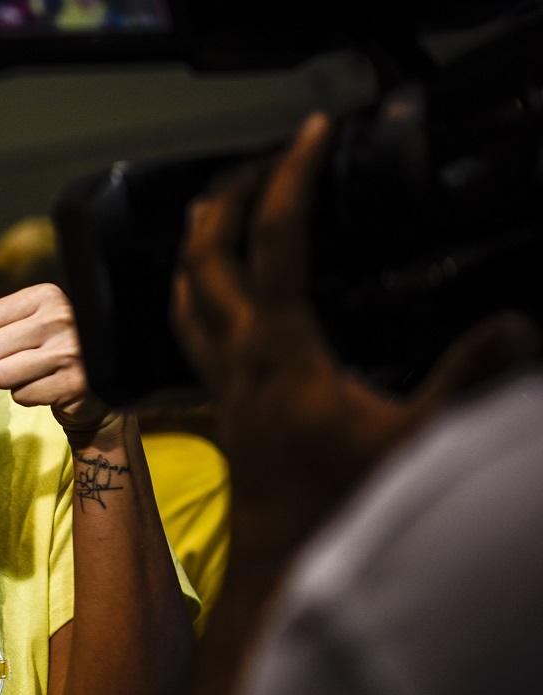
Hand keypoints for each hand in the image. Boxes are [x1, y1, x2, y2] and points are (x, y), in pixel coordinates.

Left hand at [0, 283, 119, 442]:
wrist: (99, 386)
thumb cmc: (49, 354)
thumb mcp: (19, 333)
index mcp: (44, 296)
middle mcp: (60, 318)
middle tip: (3, 366)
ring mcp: (71, 351)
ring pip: (1, 375)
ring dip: (7, 382)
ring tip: (33, 374)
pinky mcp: (75, 383)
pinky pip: (23, 396)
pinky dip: (28, 396)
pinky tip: (48, 387)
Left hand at [173, 112, 538, 563]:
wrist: (282, 564)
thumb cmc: (341, 507)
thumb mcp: (415, 441)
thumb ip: (464, 381)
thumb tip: (516, 324)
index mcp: (279, 348)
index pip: (275, 242)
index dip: (290, 177)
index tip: (310, 130)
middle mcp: (236, 355)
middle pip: (204, 256)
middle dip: (226, 198)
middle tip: (261, 159)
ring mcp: (220, 380)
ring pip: (184, 292)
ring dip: (198, 243)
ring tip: (224, 207)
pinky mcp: (220, 404)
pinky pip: (190, 332)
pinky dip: (196, 293)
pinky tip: (217, 293)